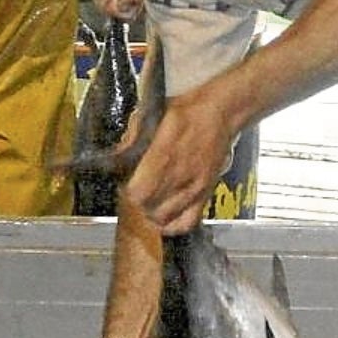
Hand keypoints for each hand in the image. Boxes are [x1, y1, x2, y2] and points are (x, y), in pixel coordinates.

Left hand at [124, 80, 237, 234]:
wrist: (221, 113)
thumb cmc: (187, 112)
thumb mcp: (153, 115)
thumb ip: (133, 137)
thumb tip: (116, 156)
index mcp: (163, 155)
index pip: (137, 191)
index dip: (126, 190)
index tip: (126, 181)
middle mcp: (178, 175)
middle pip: (147, 207)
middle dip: (137, 201)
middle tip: (137, 190)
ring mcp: (193, 188)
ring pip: (164, 218)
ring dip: (152, 213)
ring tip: (150, 202)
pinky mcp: (206, 194)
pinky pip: (187, 222)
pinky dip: (173, 225)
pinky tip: (166, 217)